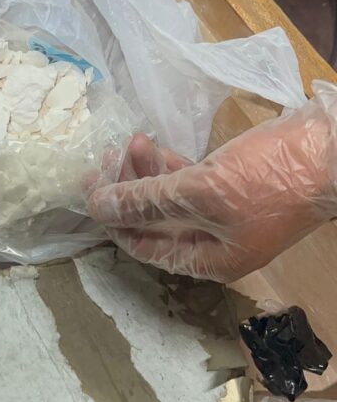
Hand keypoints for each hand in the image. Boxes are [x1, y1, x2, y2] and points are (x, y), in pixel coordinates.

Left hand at [88, 86, 336, 281]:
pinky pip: (189, 183)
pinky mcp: (234, 186)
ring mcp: (225, 214)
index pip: (143, 246)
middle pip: (154, 221)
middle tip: (104, 157)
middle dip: (126, 190)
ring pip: (169, 199)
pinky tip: (153, 145)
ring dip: (145, 173)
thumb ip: (146, 201)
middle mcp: (215, 244)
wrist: (333, 151)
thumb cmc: (269, 179)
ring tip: (130, 140)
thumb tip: (97, 207)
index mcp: (209, 260)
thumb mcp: (200, 191)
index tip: (89, 184)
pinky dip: (168, 167)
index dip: (112, 217)